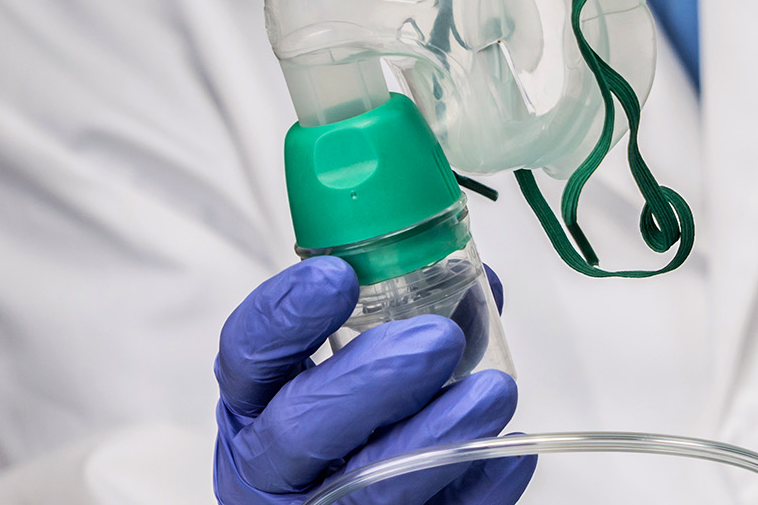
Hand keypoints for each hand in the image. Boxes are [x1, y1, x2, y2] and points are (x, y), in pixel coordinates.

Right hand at [215, 258, 534, 503]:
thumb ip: (394, 320)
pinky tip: (508, 451)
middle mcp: (273, 465)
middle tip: (439, 339)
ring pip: (368, 486)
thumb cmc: (348, 426)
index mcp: (256, 403)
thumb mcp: (340, 370)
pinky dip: (475, 485)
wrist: (344, 504)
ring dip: (436, 434)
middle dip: (374, 380)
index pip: (249, 355)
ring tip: (492, 391)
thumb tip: (474, 282)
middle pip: (302, 428)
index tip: (339, 275)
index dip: (287, 315)